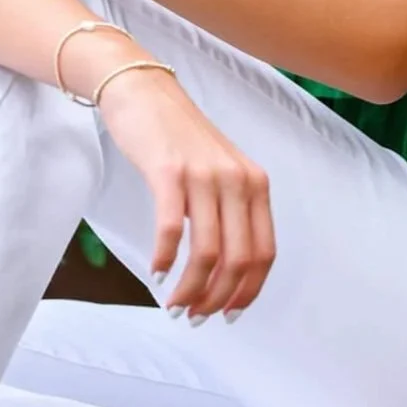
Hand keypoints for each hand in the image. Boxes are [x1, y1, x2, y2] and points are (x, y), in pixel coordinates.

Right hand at [95, 67, 275, 322]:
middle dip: (217, 298)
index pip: (264, 253)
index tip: (228, 314)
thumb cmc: (178, 136)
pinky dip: (165, 259)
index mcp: (255, 184)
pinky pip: (172, 229)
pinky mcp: (169, 172)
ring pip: (207, 252)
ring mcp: (204, 175)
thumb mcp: (220, 169)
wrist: (143, 90)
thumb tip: (227, 268)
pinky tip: (156, 272)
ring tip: (173, 304)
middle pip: (238, 260)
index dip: (248, 291)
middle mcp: (237, 180)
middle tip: (194, 316)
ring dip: (190, 288)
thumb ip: (230, 208)